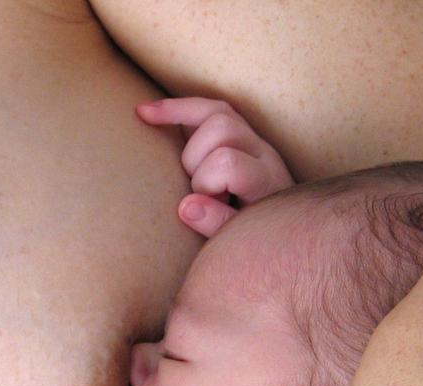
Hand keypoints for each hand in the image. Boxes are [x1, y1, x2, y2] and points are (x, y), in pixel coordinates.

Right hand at [136, 97, 293, 236]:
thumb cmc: (252, 234)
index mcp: (266, 179)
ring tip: (184, 169)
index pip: (228, 162)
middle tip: (199, 191)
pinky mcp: (234, 130)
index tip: (204, 206)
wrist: (277, 228)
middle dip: (196, 161)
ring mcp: (251, 138)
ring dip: (191, 143)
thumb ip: (216, 225)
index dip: (205, 182)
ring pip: (215, 112)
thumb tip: (185, 207)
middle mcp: (263, 152)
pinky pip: (206, 108)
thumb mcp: (238, 239)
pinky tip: (145, 113)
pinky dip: (174, 110)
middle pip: (221, 128)